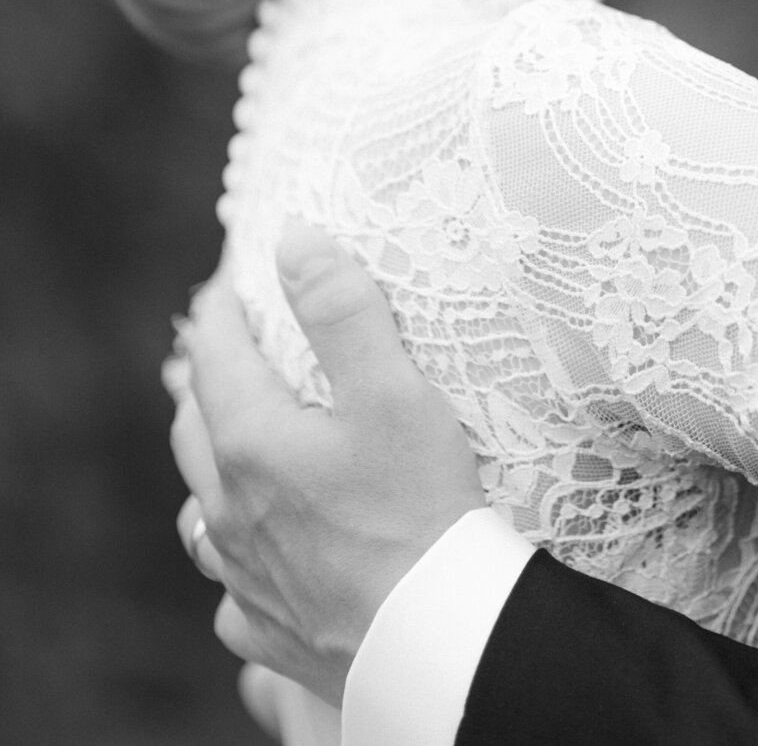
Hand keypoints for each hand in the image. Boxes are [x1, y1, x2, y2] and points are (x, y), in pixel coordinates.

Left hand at [170, 223, 485, 704]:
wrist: (436, 639)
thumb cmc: (419, 509)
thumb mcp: (393, 391)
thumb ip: (342, 310)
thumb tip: (295, 242)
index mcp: (252, 443)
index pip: (215, 355)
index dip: (223, 308)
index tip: (233, 279)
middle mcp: (230, 510)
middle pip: (196, 429)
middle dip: (209, 380)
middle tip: (232, 348)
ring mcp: (245, 575)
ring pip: (205, 511)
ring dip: (215, 468)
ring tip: (238, 446)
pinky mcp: (270, 627)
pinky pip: (234, 588)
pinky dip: (241, 557)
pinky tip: (264, 554)